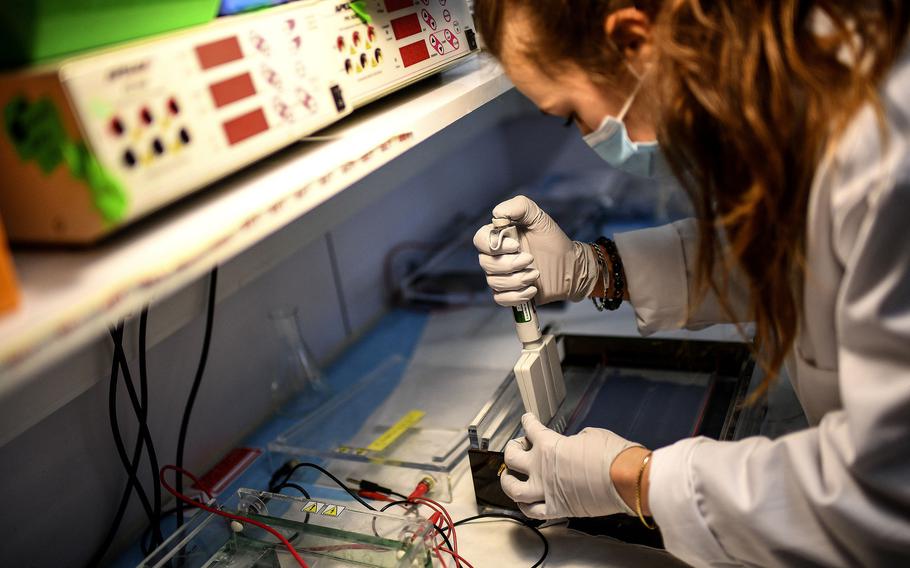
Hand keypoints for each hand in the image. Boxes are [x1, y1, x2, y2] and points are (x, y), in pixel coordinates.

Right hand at [472, 196, 598, 305]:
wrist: (570, 265)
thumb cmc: (554, 241)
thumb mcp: (540, 218)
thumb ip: (520, 207)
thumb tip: (496, 213)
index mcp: (499, 237)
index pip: (479, 240)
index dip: (492, 245)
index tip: (515, 245)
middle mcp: (496, 257)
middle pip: (485, 263)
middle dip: (509, 264)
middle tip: (531, 259)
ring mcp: (502, 276)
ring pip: (494, 282)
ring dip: (516, 280)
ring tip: (536, 274)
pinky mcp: (509, 293)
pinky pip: (500, 299)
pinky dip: (516, 296)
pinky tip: (532, 290)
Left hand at [501, 413, 641, 519]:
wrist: (626, 479)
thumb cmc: (612, 456)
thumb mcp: (592, 435)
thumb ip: (574, 440)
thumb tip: (573, 445)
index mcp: (549, 445)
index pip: (530, 428)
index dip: (527, 421)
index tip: (527, 420)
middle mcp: (541, 468)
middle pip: (511, 457)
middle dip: (511, 449)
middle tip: (516, 446)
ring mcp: (547, 490)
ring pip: (513, 489)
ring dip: (507, 481)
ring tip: (508, 477)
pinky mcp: (558, 509)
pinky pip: (532, 512)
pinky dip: (524, 508)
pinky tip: (523, 504)